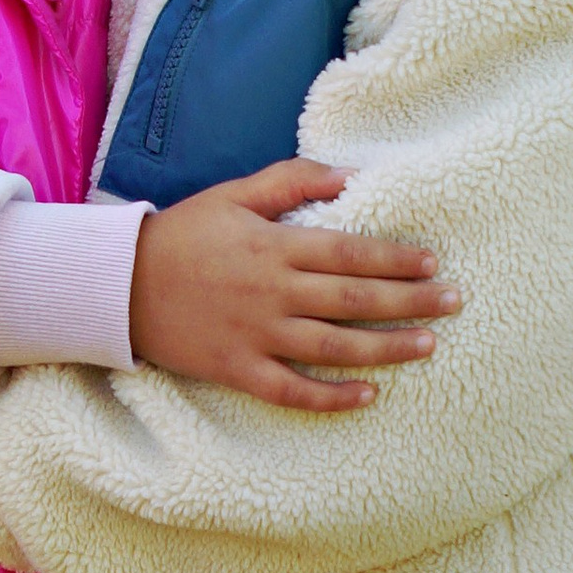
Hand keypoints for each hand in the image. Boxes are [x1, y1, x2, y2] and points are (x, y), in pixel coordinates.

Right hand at [131, 161, 459, 410]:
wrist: (118, 284)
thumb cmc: (182, 234)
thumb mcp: (234, 194)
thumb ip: (293, 181)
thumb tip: (351, 176)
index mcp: (274, 245)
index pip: (350, 253)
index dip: (395, 259)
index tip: (432, 263)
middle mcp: (273, 292)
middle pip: (355, 300)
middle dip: (411, 302)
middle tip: (455, 302)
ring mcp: (256, 334)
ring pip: (334, 346)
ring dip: (387, 348)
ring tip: (429, 345)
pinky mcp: (237, 369)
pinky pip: (292, 389)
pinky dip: (331, 396)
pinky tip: (368, 395)